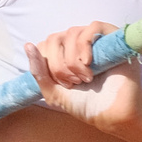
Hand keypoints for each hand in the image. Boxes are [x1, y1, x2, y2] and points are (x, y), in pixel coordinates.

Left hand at [26, 22, 141, 132]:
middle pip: (55, 38)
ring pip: (72, 33)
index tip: (62, 84)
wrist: (112, 115)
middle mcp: (80, 45)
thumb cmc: (86, 105)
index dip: (47, 63)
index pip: (45, 45)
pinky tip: (88, 63)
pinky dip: (85, 44)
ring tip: (85, 79)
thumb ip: (39, 73)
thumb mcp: (54, 92)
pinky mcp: (113, 39)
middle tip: (72, 83)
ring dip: (72, 60)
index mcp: (65, 55)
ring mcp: (96, 41)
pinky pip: (94, 26)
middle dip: (58, 64)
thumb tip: (28, 46)